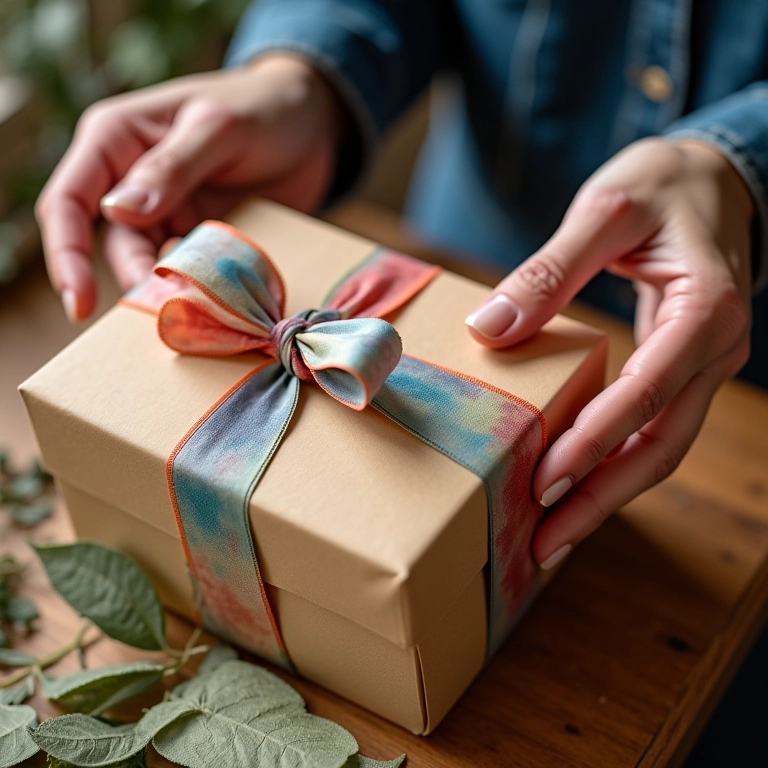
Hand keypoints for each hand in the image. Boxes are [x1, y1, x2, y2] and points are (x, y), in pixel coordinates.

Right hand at [36, 54, 344, 320]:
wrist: (314, 124)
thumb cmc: (263, 107)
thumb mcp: (218, 128)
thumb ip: (171, 167)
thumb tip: (116, 212)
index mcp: (116, 140)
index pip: (69, 202)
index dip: (67, 256)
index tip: (80, 305)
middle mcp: (131, 180)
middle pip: (114, 245)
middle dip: (136, 280)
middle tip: (170, 308)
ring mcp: (167, 211)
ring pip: (153, 265)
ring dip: (173, 289)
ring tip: (204, 304)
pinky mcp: (200, 234)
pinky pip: (191, 271)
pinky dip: (202, 287)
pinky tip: (223, 297)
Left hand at [465, 138, 752, 567]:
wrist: (712, 178)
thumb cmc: (663, 186)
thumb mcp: (605, 211)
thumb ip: (549, 270)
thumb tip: (489, 329)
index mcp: (704, 310)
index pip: (645, 392)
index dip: (594, 442)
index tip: (543, 482)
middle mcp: (713, 350)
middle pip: (659, 445)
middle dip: (600, 498)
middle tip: (543, 544)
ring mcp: (700, 365)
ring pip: (658, 448)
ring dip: (606, 494)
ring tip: (551, 536)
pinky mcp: (679, 369)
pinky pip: (650, 428)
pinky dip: (612, 464)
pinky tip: (575, 487)